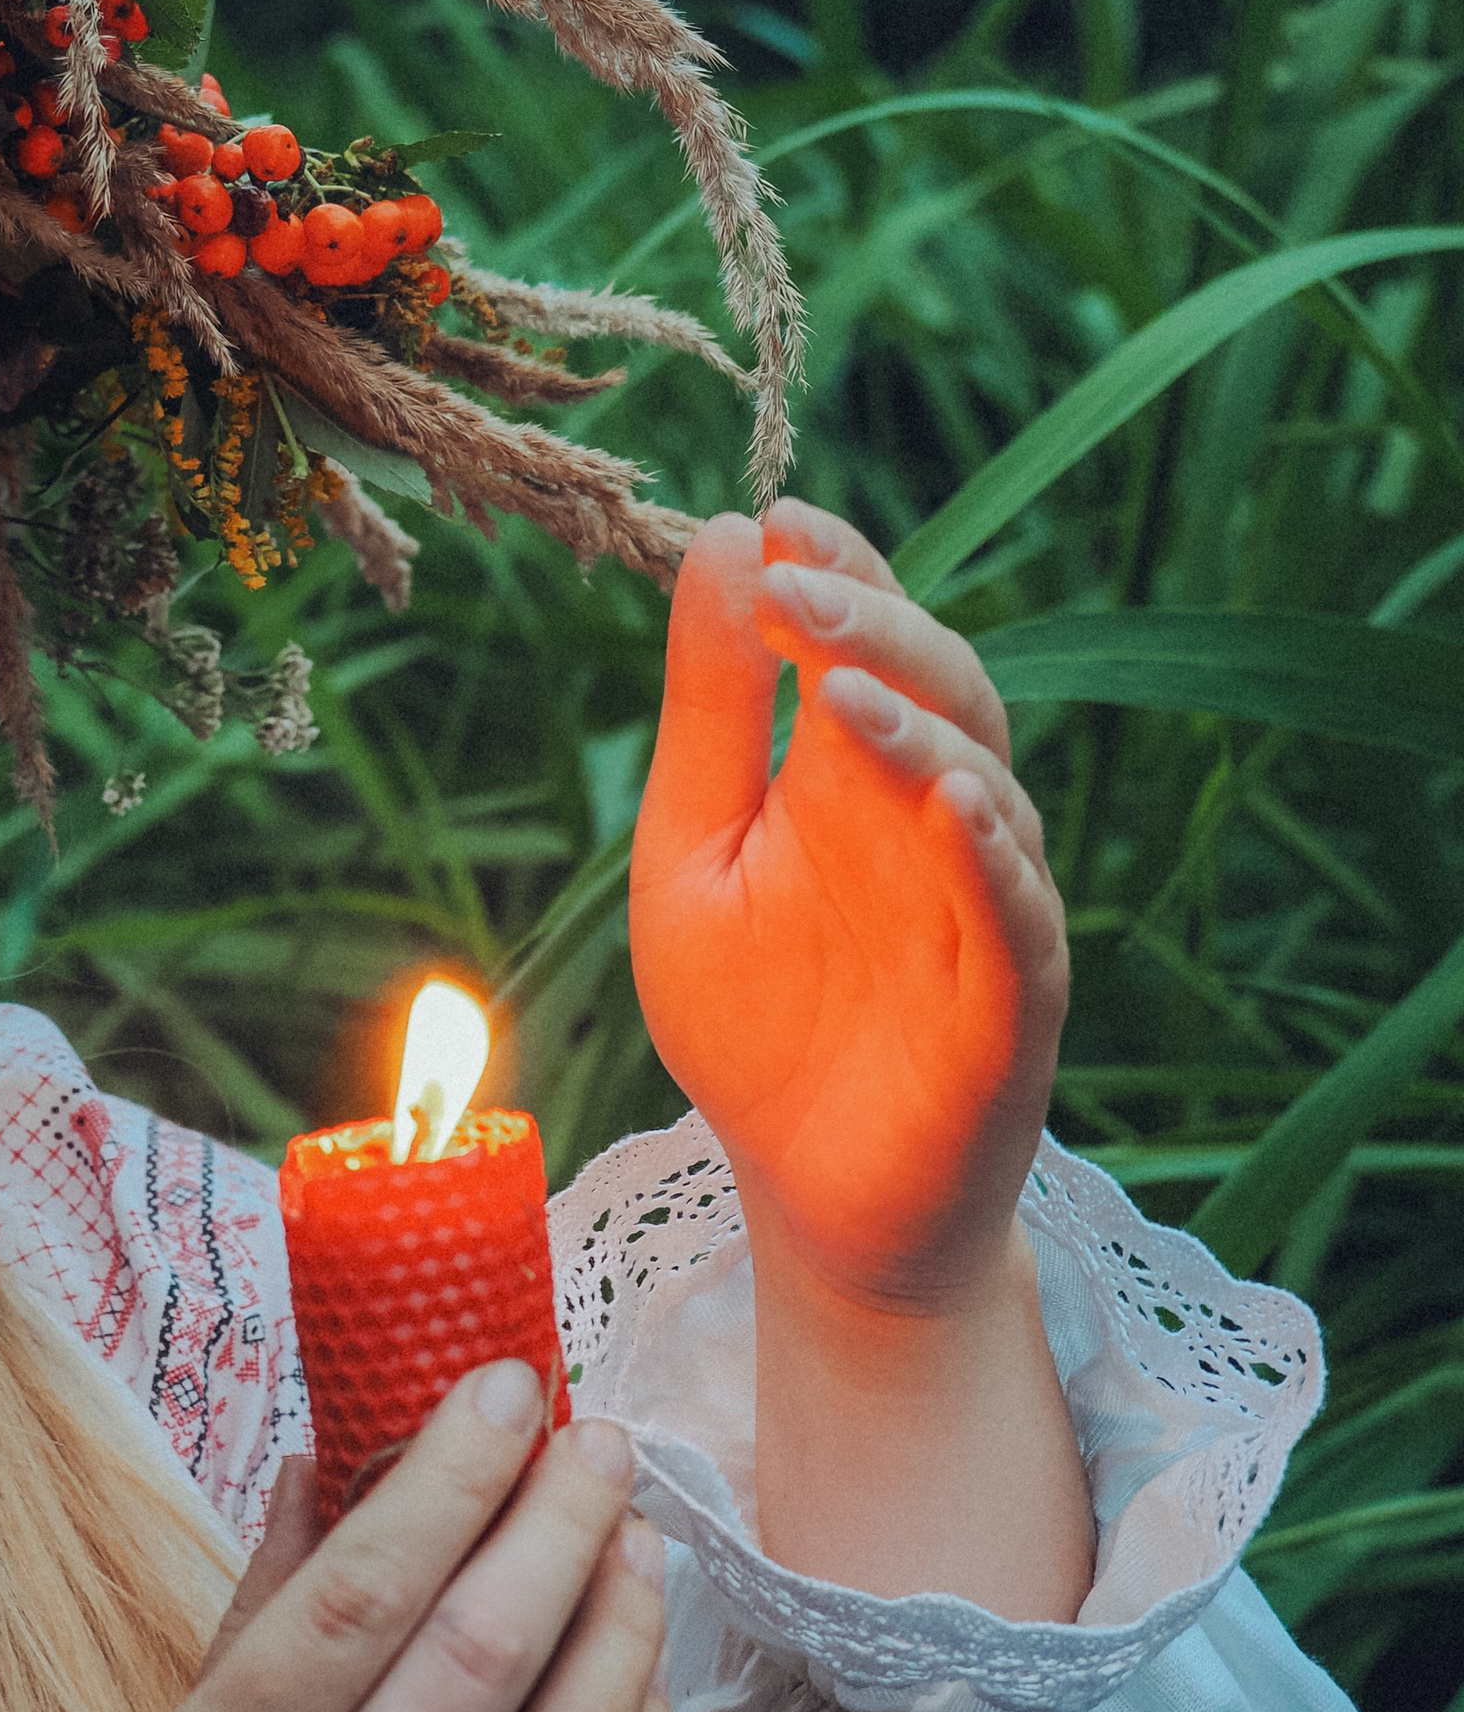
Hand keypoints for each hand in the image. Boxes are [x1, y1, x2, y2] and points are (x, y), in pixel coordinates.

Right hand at [0, 1363, 668, 1711]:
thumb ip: (255, 1621)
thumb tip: (334, 1448)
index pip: (358, 1595)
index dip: (451, 1472)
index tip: (509, 1385)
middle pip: (482, 1654)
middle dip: (561, 1520)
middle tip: (600, 1439)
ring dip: (621, 1623)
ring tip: (635, 1536)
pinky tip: (638, 1676)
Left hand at [631, 499, 1068, 1312]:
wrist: (804, 1191)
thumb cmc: (753, 1020)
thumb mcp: (692, 849)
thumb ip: (710, 711)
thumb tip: (718, 539)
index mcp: (855, 776)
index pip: (867, 642)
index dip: (839, 575)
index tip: (779, 519)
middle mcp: (936, 823)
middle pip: (939, 691)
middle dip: (869, 631)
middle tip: (793, 588)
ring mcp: (984, 909)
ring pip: (986, 791)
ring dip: (921, 731)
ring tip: (848, 689)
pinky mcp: (1011, 1005)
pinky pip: (1018, 918)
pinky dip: (992, 860)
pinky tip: (956, 806)